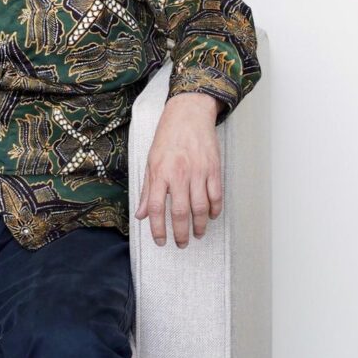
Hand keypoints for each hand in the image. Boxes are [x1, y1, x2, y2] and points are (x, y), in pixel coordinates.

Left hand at [136, 93, 223, 248]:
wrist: (189, 114)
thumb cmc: (168, 137)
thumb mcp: (151, 162)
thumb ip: (148, 190)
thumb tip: (141, 215)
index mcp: (160, 173)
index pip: (157, 208)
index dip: (158, 229)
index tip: (160, 241)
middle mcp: (179, 174)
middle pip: (180, 212)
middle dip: (181, 233)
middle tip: (181, 244)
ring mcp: (198, 171)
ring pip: (201, 207)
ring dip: (199, 225)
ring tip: (197, 234)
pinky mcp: (213, 168)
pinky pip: (216, 195)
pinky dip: (215, 209)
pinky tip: (211, 216)